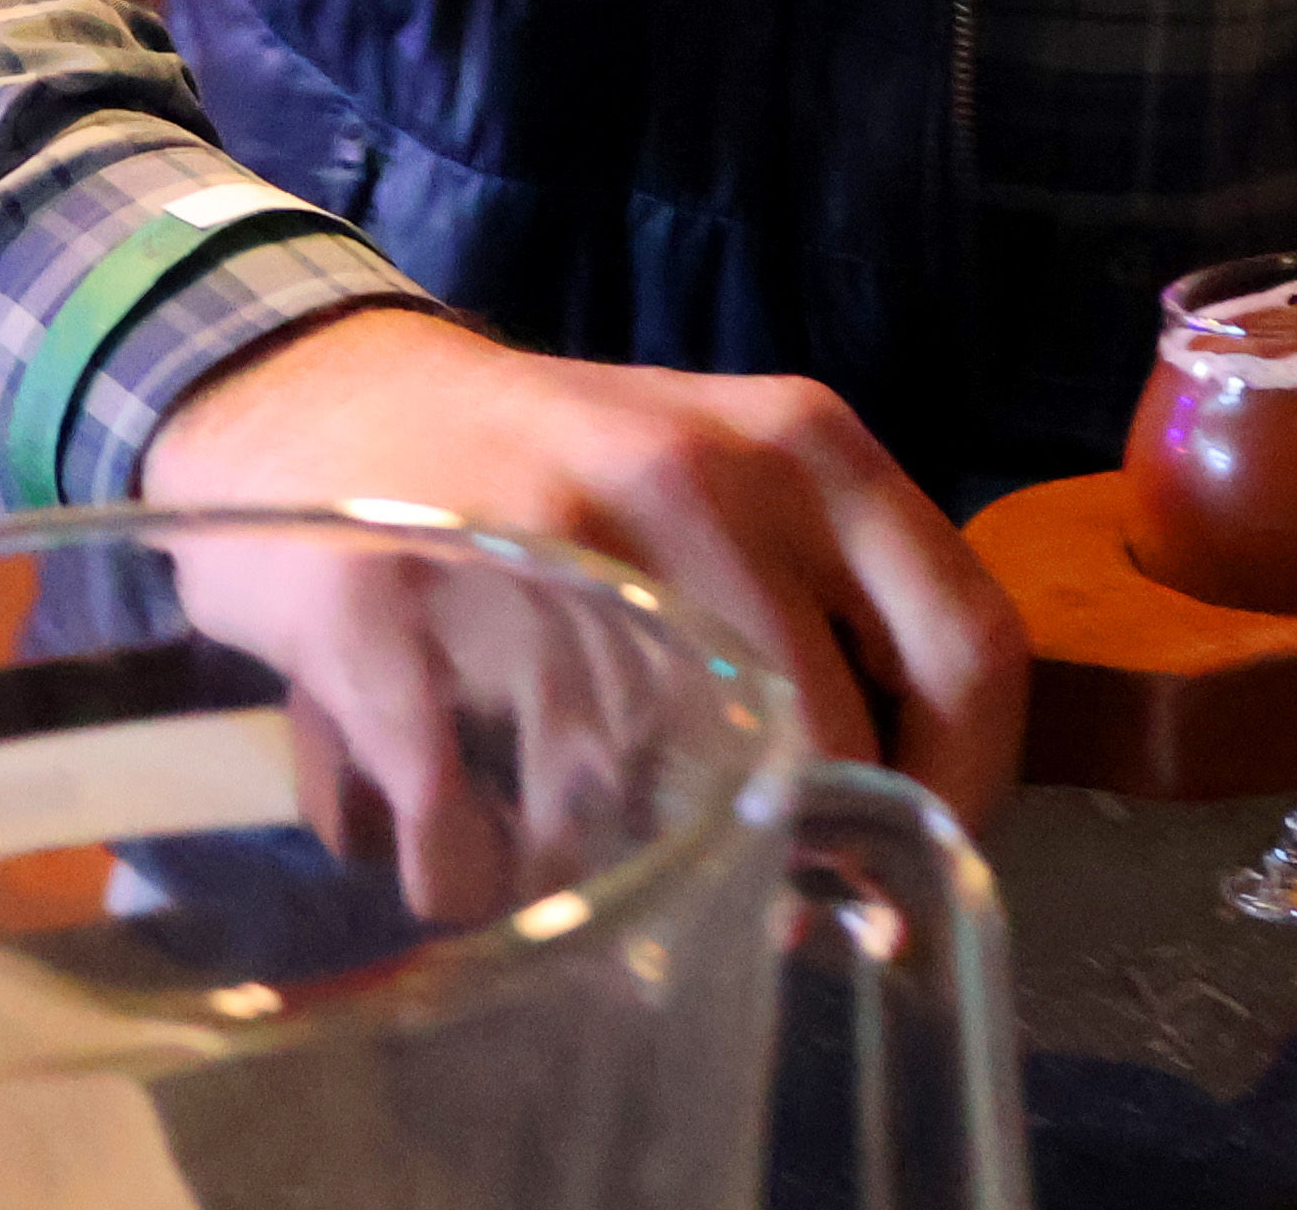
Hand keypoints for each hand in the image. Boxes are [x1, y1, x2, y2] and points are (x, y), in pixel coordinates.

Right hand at [143, 303, 1027, 820]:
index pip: (973, 642)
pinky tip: (454, 854)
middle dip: (793, 861)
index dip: (964, 792)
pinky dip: (465, 877)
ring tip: (571, 871)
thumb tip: (892, 861)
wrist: (323, 393)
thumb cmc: (559, 479)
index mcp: (806, 447)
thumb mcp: (726, 490)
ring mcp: (545, 532)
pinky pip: (467, 830)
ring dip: (615, 881)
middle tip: (734, 902)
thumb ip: (826, 626)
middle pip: (828, 742)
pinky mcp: (393, 605)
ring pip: (648, 804)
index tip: (903, 878)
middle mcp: (699, 473)